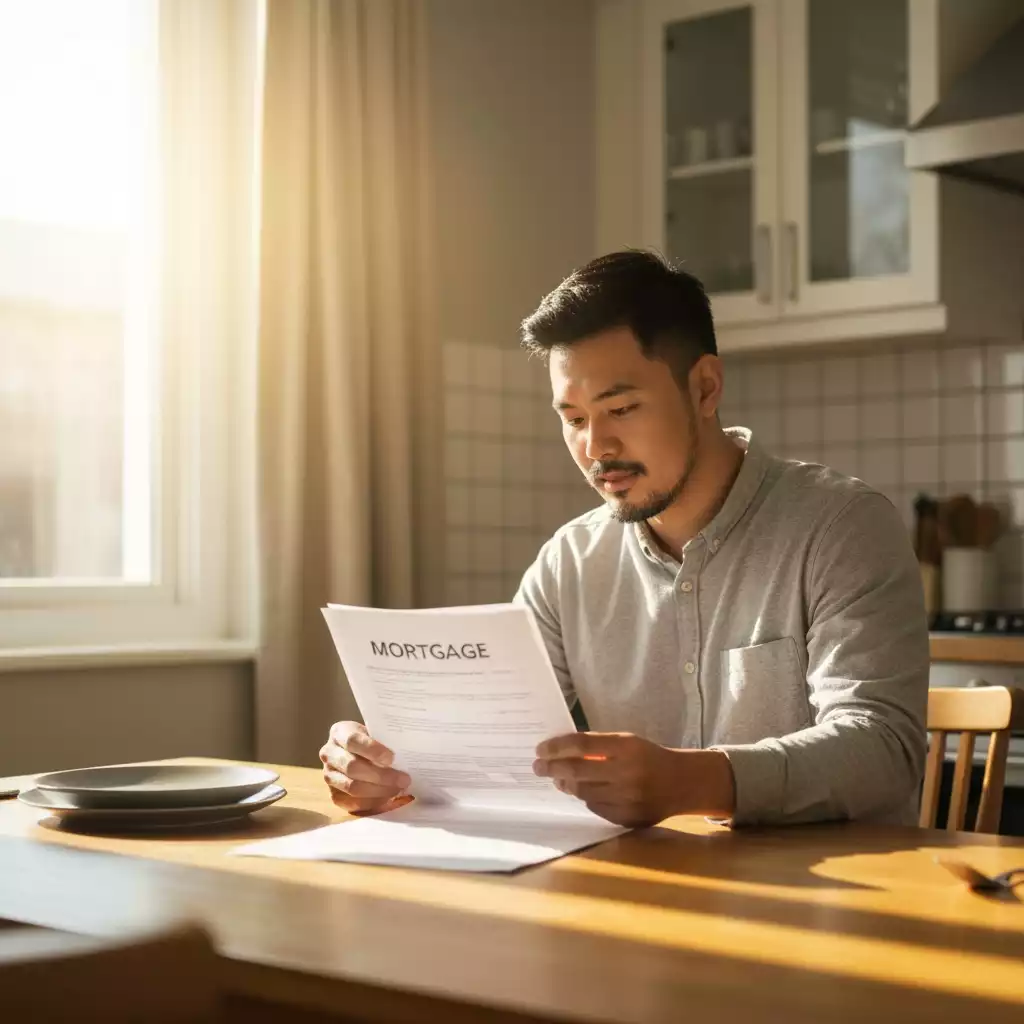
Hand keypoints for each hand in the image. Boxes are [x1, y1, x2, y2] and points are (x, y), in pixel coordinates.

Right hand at [319, 721, 410, 814]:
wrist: (358, 755)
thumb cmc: (372, 742)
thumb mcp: (376, 733)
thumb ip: (385, 741)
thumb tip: (408, 756)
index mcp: (339, 732)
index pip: (352, 740)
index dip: (372, 749)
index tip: (391, 758)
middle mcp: (329, 754)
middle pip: (352, 767)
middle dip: (381, 775)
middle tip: (404, 779)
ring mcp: (329, 776)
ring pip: (352, 787)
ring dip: (380, 790)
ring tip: (398, 788)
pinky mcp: (334, 795)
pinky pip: (353, 802)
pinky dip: (374, 801)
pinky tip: (388, 796)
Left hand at [533, 732, 734, 827]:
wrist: (682, 783)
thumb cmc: (648, 756)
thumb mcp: (627, 742)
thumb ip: (597, 746)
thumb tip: (559, 754)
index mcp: (627, 748)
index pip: (582, 745)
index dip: (557, 747)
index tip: (540, 749)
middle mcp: (627, 774)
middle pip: (577, 772)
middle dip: (552, 768)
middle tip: (537, 766)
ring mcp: (627, 800)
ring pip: (583, 793)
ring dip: (566, 784)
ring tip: (558, 778)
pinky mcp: (627, 819)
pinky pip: (595, 808)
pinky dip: (585, 798)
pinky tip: (580, 790)